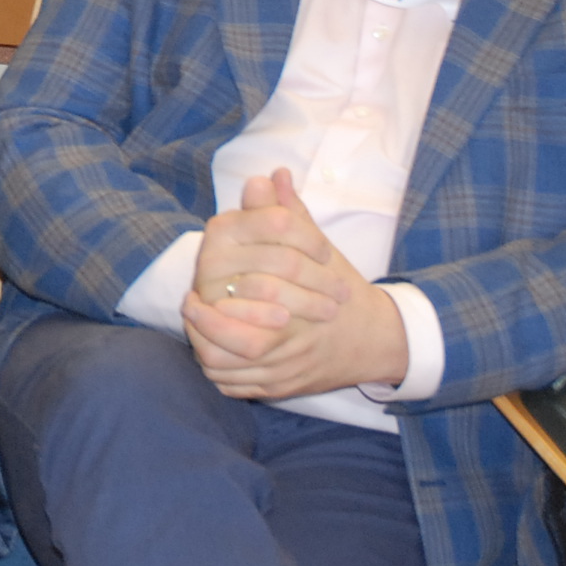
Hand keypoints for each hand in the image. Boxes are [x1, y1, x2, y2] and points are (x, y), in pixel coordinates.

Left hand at [180, 171, 410, 398]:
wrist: (376, 338)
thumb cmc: (340, 289)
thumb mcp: (319, 249)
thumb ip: (289, 216)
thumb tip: (269, 177)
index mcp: (299, 310)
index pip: (246, 318)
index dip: (210, 311)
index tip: (190, 293)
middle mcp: (294, 345)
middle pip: (238, 350)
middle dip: (205, 333)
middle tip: (189, 310)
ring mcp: (289, 372)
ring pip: (234, 374)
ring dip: (208, 352)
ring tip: (195, 329)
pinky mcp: (285, 389)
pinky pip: (241, 389)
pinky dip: (221, 375)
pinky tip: (211, 351)